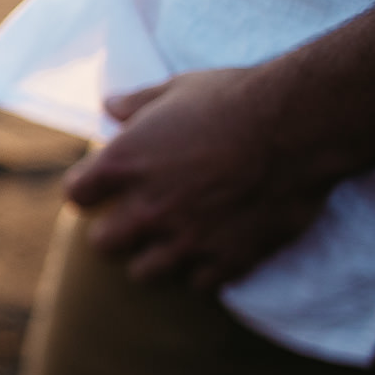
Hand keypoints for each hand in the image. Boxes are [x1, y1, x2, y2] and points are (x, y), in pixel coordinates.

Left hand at [64, 68, 336, 290]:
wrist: (297, 126)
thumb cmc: (232, 98)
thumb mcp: (175, 89)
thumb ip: (136, 103)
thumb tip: (109, 105)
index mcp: (124, 164)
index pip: (77, 194)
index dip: (86, 190)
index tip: (98, 189)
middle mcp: (147, 208)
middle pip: (103, 244)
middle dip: (113, 233)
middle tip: (131, 221)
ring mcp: (187, 240)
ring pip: (145, 274)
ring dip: (153, 258)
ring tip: (168, 242)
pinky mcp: (229, 259)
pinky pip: (199, 285)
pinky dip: (203, 271)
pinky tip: (212, 251)